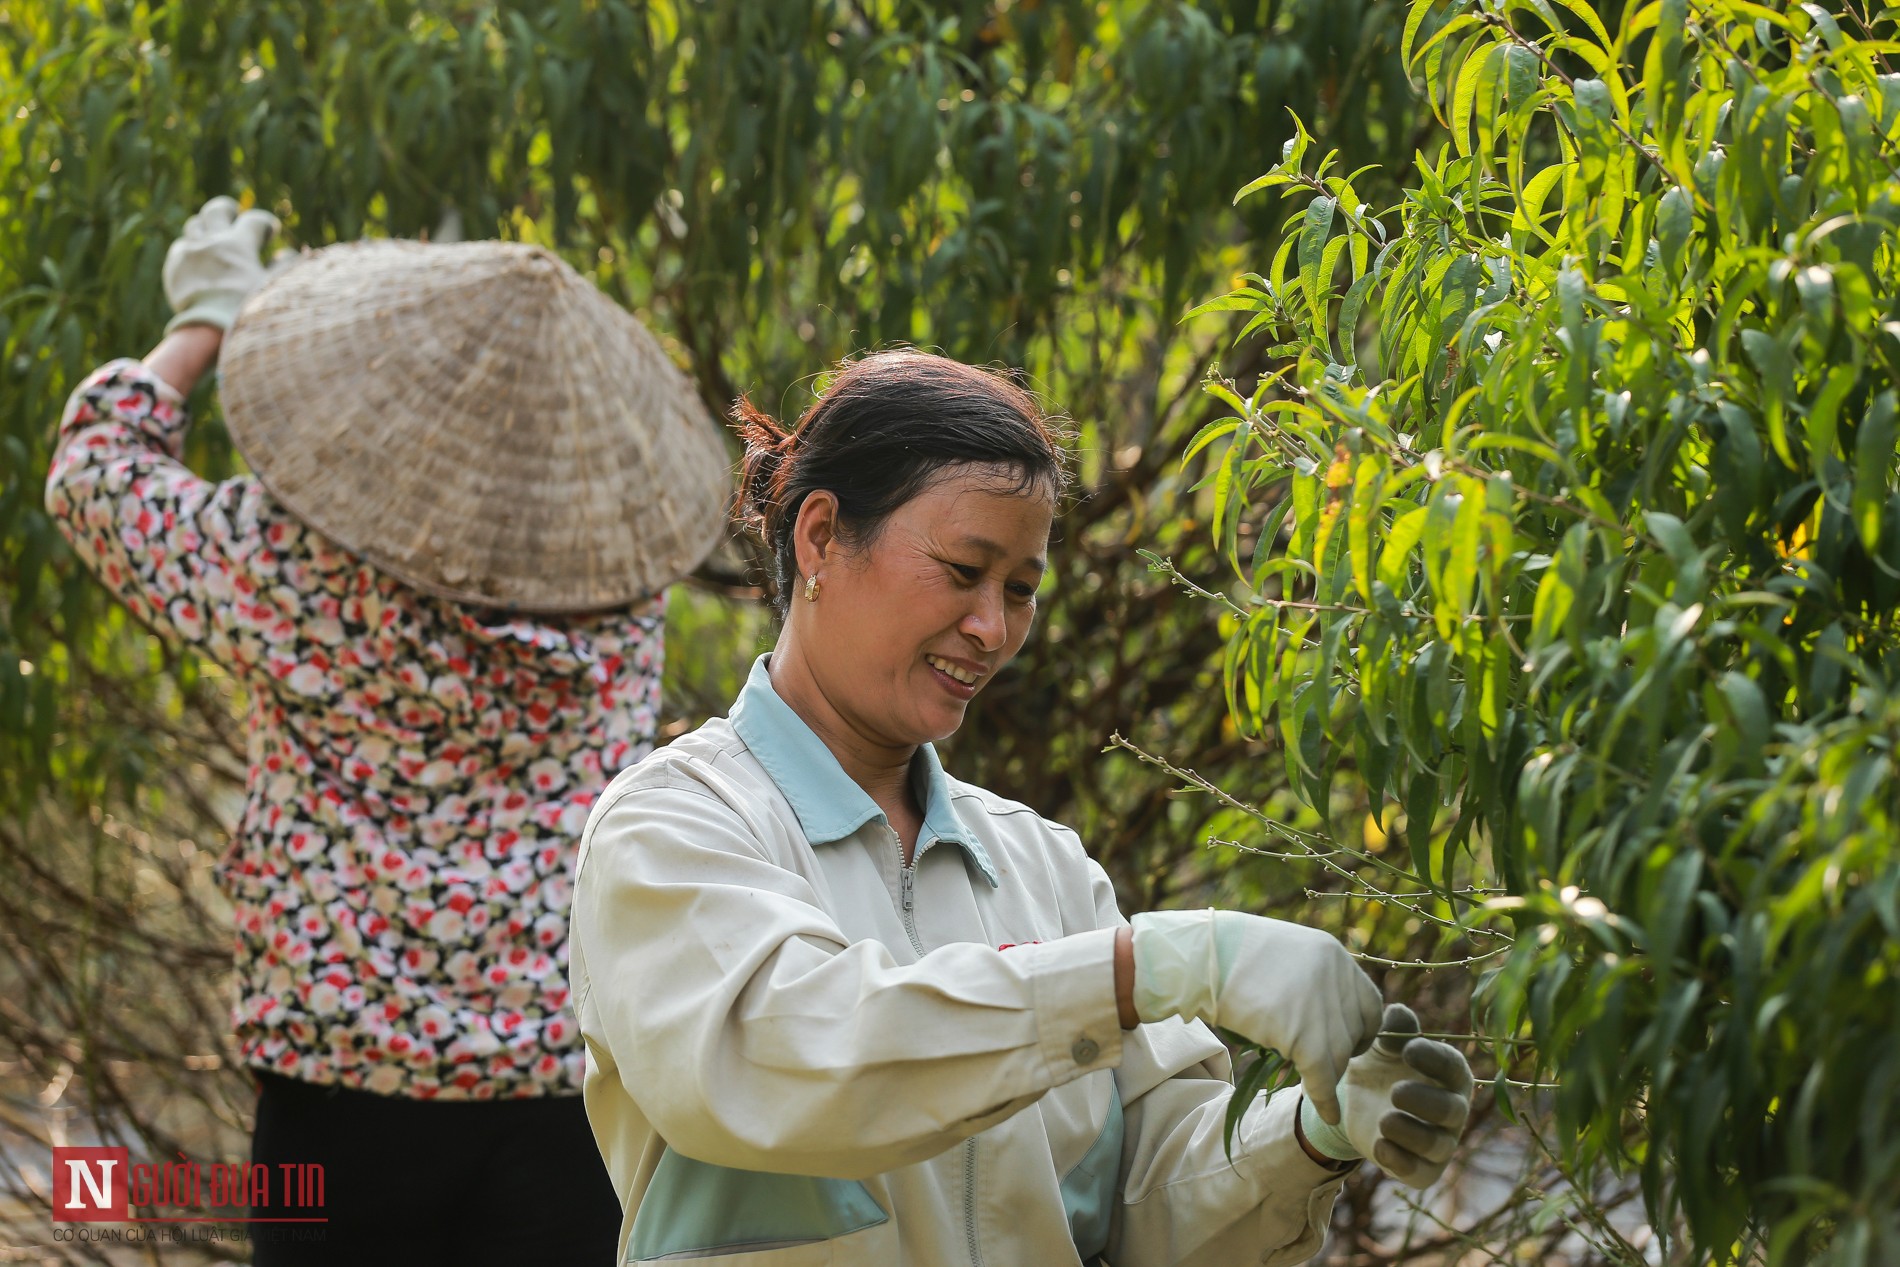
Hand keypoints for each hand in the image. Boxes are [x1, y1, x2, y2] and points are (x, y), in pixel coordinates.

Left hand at [162, 196, 281, 333]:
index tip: (269, 232)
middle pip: (215, 210)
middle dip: (227, 210)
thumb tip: (289, 252)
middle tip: (234, 215)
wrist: (210, 331)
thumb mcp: (273, 287)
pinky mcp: (174, 267)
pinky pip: (181, 247)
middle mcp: (212, 242)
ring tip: (215, 238)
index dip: (264, 223)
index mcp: (239, 244)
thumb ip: (284, 266)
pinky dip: (192, 249)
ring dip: (207, 229)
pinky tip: (199, 261)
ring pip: (195, 225)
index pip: (253, 220)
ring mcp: (190, 253)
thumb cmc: (248, 310)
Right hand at [1129, 909, 1382, 1124]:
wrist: (1202, 959)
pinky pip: (1324, 1076)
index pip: (1370, 1003)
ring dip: (1328, 1075)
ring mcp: (1321, 1005)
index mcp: (1333, 954)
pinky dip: (1326, 1099)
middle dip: (1344, 1051)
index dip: (1359, 1028)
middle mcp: (1336, 976)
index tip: (1343, 1041)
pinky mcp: (1303, 1034)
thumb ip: (1310, 978)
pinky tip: (1329, 1113)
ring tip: (1317, 1087)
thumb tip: (1322, 1010)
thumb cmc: (1229, 956)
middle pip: (1358, 1031)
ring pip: (1339, 1056)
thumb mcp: (1283, 955)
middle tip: (1322, 1061)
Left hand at [1296, 1003, 1472, 1187]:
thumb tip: (1397, 1013)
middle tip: (1395, 1091)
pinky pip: (1419, 1172)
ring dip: (1412, 1134)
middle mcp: (1453, 1109)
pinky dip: (1400, 1162)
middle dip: (1425, 1102)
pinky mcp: (1422, 1169)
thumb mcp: (1380, 1044)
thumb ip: (1392, 1028)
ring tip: (1384, 1120)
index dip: (1434, 1058)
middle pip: (1452, 1110)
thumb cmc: (1380, 1065)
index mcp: (1449, 1074)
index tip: (1408, 1049)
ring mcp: (1440, 1142)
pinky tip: (1380, 1147)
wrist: (1355, 1102)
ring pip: (1437, 1144)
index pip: (1453, 1067)